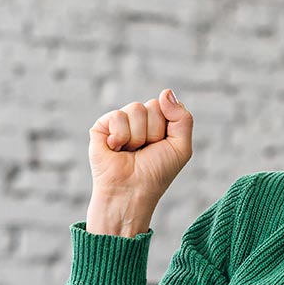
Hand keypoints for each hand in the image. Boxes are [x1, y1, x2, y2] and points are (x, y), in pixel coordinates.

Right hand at [86, 89, 193, 236]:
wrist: (132, 192)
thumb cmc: (156, 173)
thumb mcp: (181, 147)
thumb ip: (182, 117)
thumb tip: (165, 92)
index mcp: (157, 123)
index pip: (167, 105)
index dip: (167, 128)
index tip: (161, 147)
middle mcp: (138, 120)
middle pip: (152, 105)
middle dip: (153, 132)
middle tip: (144, 151)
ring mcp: (119, 122)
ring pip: (136, 109)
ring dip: (137, 136)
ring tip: (130, 152)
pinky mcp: (101, 126)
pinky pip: (117, 116)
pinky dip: (120, 137)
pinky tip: (115, 149)